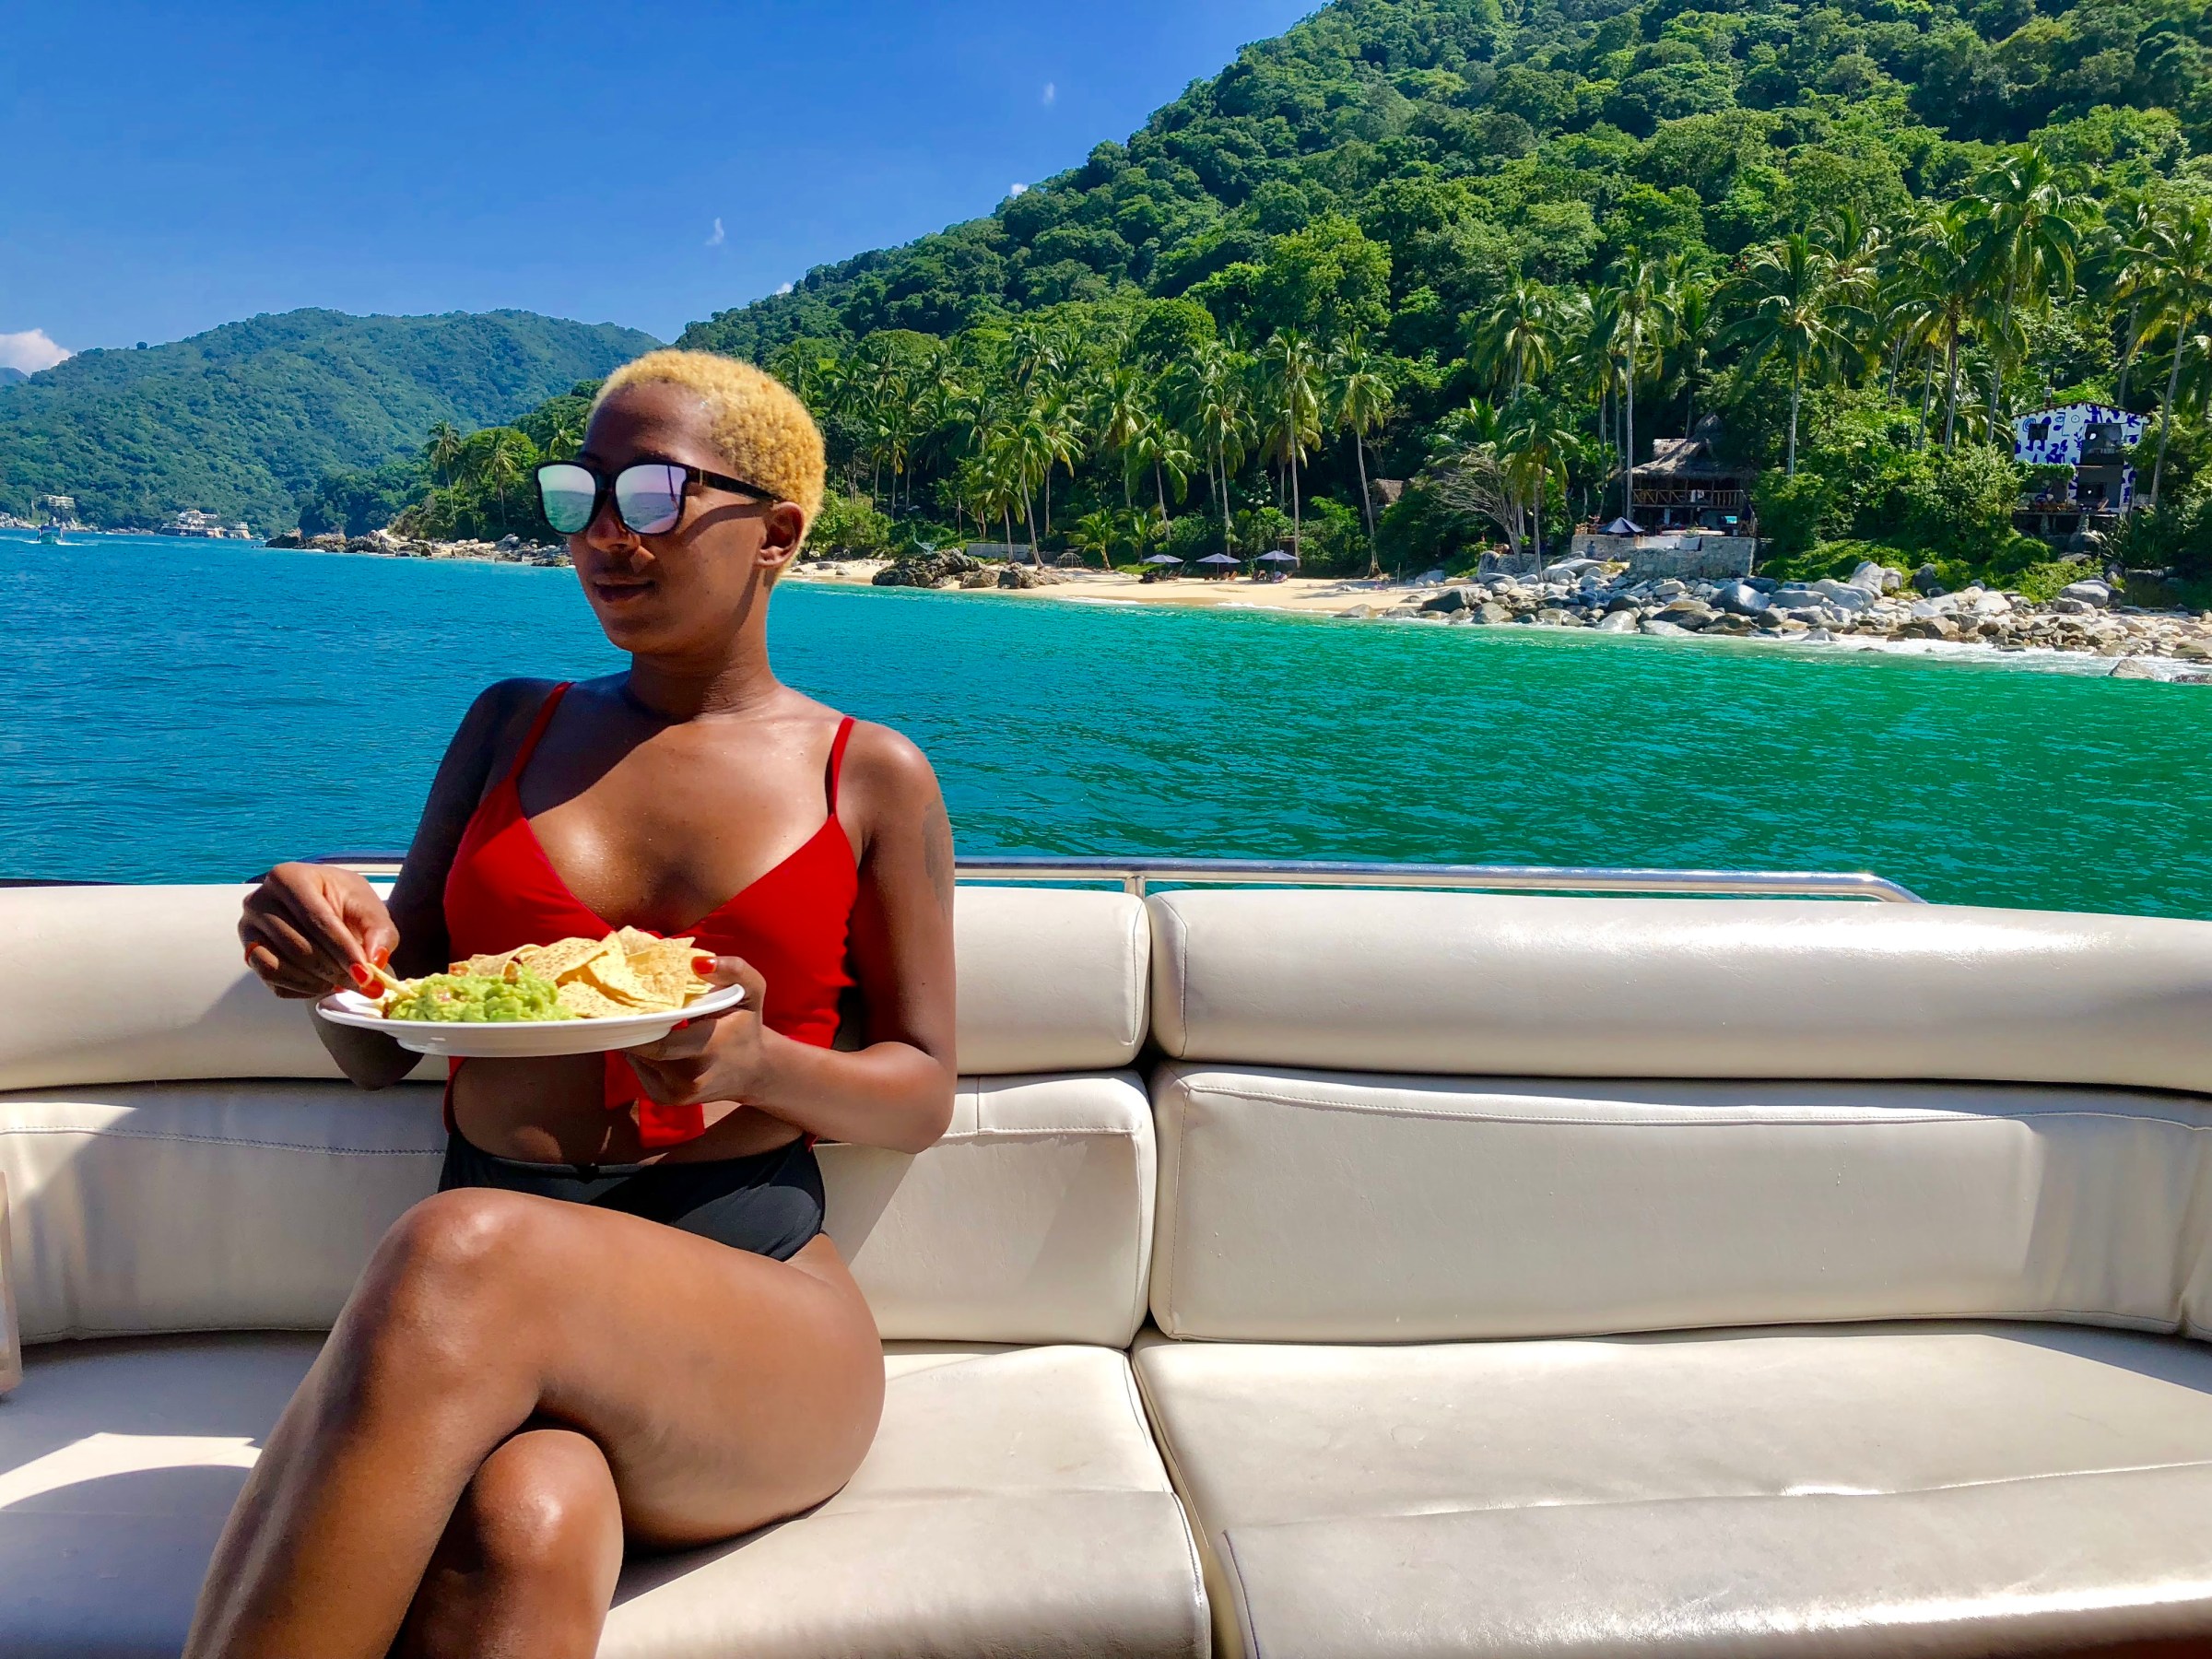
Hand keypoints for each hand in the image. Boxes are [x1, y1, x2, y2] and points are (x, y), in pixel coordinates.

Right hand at [240, 863, 398, 1000]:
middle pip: (297, 946)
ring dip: (316, 981)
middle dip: (333, 970)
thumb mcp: (370, 910)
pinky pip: (270, 978)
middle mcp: (260, 899)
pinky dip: (300, 988)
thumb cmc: (345, 904)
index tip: (366, 974)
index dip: (343, 950)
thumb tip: (374, 961)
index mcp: (290, 877)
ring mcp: (248, 926)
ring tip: (342, 981)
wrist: (325, 907)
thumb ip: (379, 933)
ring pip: (280, 965)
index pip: (316, 920)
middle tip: (361, 983)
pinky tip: (322, 983)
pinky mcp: (247, 951)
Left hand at [626, 956, 771, 1106]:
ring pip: (639, 1059)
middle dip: (631, 1029)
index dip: (635, 1025)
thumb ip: (733, 970)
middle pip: (643, 1050)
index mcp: (708, 1049)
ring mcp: (676, 1092)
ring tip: (640, 1019)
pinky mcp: (665, 1099)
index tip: (621, 1005)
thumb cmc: (747, 1026)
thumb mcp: (752, 991)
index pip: (658, 1042)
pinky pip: (640, 1070)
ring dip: (636, 1039)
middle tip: (621, 1006)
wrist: (755, 1072)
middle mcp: (690, 1077)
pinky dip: (641, 1053)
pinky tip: (653, 1039)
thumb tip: (697, 962)